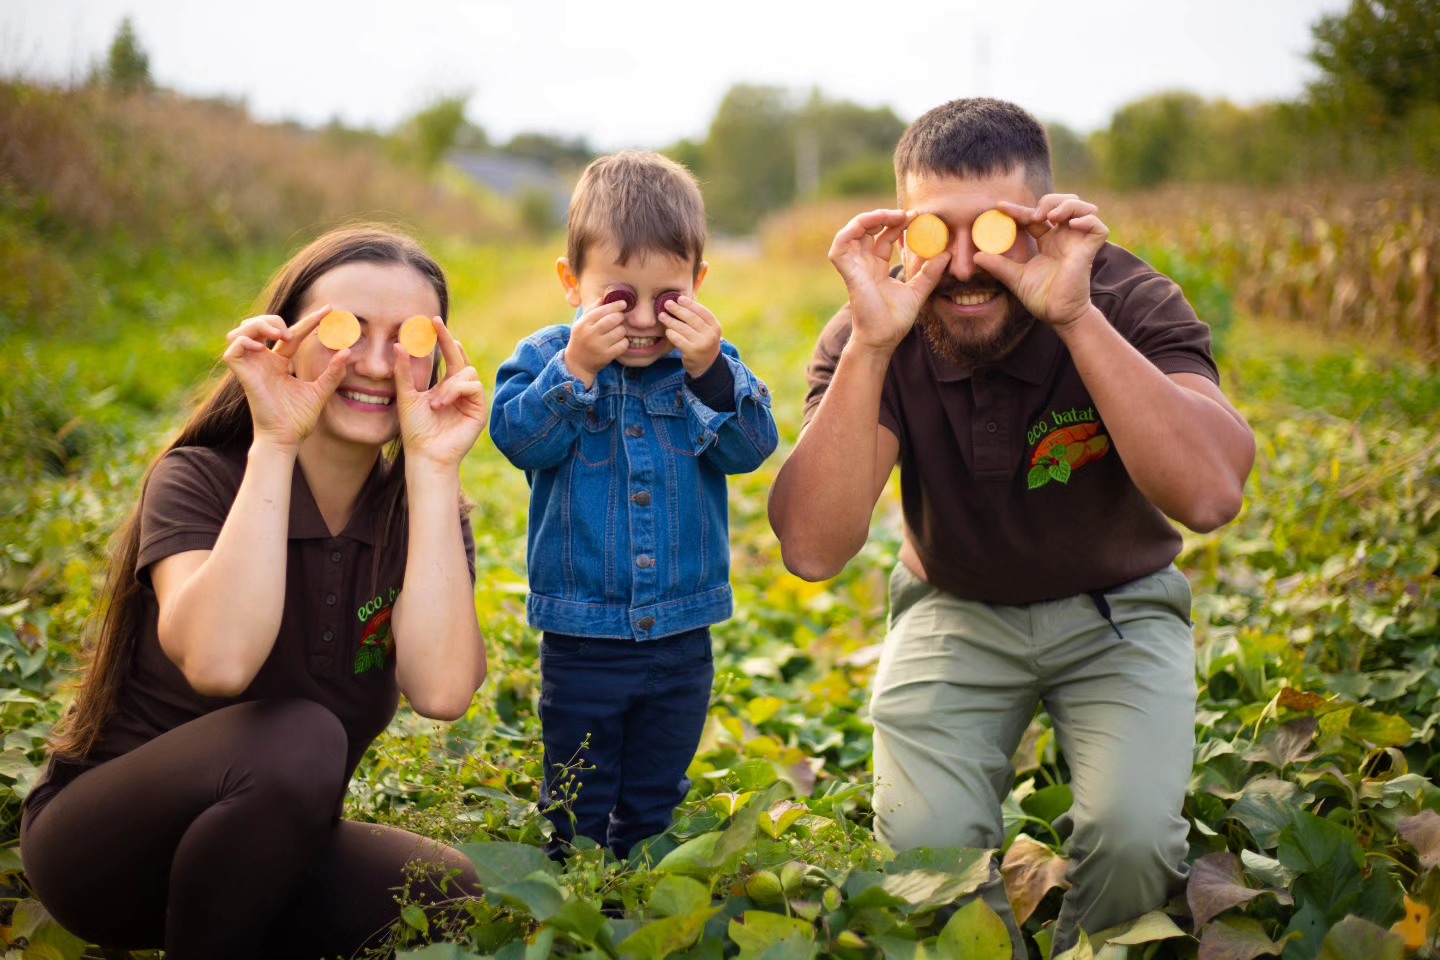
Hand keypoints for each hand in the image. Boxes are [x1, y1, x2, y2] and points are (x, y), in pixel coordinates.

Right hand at [223, 303, 348, 450]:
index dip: (309, 321)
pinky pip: (233, 348)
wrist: (286, 438)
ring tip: (280, 335)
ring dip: (259, 324)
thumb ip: (333, 373)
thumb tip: (346, 352)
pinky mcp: (242, 374)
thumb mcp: (320, 391)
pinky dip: (245, 340)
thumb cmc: (299, 419)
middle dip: (275, 319)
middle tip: (293, 332)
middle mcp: (264, 361)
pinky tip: (262, 347)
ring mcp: (252, 366)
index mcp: (280, 363)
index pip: (292, 334)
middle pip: (261, 325)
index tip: (329, 310)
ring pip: (243, 330)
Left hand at [393, 320, 486, 469]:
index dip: (442, 339)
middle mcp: (460, 390)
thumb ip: (404, 372)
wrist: (426, 454)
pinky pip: (472, 386)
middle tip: (436, 325)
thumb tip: (398, 345)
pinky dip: (456, 392)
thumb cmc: (416, 430)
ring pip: (467, 372)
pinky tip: (442, 404)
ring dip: (448, 385)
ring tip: (434, 403)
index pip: (448, 357)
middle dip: (448, 341)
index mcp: (446, 386)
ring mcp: (471, 399)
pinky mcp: (479, 410)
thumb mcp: (406, 396)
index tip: (432, 322)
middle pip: (461, 358)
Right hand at [563, 299, 627, 385]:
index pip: (602, 310)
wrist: (577, 363)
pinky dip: (624, 342)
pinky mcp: (606, 356)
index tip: (623, 303)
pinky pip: (623, 344)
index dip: (615, 305)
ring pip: (620, 331)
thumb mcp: (581, 324)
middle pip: (613, 319)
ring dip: (622, 330)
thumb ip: (592, 310)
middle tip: (619, 318)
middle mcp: (590, 334)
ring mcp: (598, 346)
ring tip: (617, 332)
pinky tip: (618, 342)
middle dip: (619, 317)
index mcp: (583, 324)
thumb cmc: (581, 339)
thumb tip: (603, 297)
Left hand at [658, 295, 721, 377]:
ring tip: (662, 315)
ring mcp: (701, 344)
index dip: (690, 304)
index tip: (679, 298)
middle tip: (667, 303)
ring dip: (670, 320)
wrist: (706, 366)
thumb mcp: (707, 330)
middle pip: (691, 318)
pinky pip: (678, 339)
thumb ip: (699, 317)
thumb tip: (684, 299)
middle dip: (677, 310)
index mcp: (715, 326)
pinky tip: (667, 330)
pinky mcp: (691, 352)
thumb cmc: (703, 343)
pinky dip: (671, 333)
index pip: (702, 311)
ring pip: (683, 328)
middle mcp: (710, 335)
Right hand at [828, 209, 950, 353]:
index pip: (884, 237)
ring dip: (869, 218)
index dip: (898, 224)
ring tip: (892, 215)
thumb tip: (947, 254)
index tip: (916, 216)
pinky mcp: (848, 272)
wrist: (882, 338)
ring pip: (852, 232)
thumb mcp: (918, 290)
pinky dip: (851, 230)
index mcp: (877, 267)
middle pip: (868, 230)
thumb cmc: (895, 320)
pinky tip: (871, 224)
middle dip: (885, 216)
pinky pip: (840, 245)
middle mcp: (864, 264)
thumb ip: (930, 272)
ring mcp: (854, 267)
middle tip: (906, 214)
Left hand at [977, 195, 1107, 330]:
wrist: (1058, 314)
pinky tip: (1072, 224)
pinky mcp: (1090, 250)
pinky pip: (1098, 227)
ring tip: (1051, 217)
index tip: (999, 207)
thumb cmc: (1040, 297)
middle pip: (1063, 203)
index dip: (1018, 209)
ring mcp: (1078, 241)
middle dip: (1050, 200)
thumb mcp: (1014, 277)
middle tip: (1035, 214)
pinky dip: (1088, 220)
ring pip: (1082, 207)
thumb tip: (975, 257)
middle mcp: (1063, 237)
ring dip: (1067, 205)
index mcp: (1047, 240)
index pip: (1034, 216)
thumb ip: (998, 265)